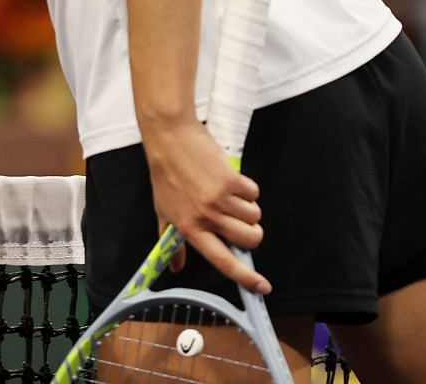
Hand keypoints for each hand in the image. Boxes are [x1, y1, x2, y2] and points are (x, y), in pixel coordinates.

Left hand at [144, 119, 270, 293]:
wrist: (169, 138)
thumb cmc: (165, 175)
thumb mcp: (163, 212)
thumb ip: (172, 243)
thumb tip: (176, 268)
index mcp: (189, 228)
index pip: (222, 260)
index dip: (245, 276)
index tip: (262, 287)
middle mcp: (206, 217)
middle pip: (250, 239)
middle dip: (252, 232)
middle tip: (238, 220)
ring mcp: (219, 199)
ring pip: (254, 216)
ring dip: (247, 207)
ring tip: (227, 193)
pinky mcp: (231, 180)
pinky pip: (254, 194)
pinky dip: (247, 188)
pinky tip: (230, 179)